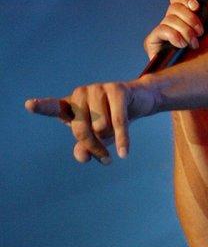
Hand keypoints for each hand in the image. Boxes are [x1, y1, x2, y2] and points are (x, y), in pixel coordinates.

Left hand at [24, 78, 158, 162]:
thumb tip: (82, 155)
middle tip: (104, 159)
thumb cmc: (111, 120)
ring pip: (100, 127)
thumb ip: (85, 148)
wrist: (139, 102)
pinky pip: (118, 121)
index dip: (42, 107)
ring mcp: (99, 88)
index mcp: (72, 105)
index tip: (29, 105)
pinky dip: (121, 139)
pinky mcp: (118, 89)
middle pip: (81, 130)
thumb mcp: (97, 138)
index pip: (54, 107)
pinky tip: (123, 153)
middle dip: (94, 146)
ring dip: (110, 137)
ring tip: (117, 134)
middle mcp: (82, 94)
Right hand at [143, 0, 207, 60]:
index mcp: (185, 14)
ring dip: (185, 30)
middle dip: (190, 18)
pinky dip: (173, 35)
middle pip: (174, 6)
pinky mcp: (153, 43)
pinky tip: (182, 44)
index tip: (196, 6)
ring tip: (194, 43)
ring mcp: (162, 32)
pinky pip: (160, 30)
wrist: (204, 74)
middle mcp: (172, 21)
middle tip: (200, 32)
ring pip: (169, 18)